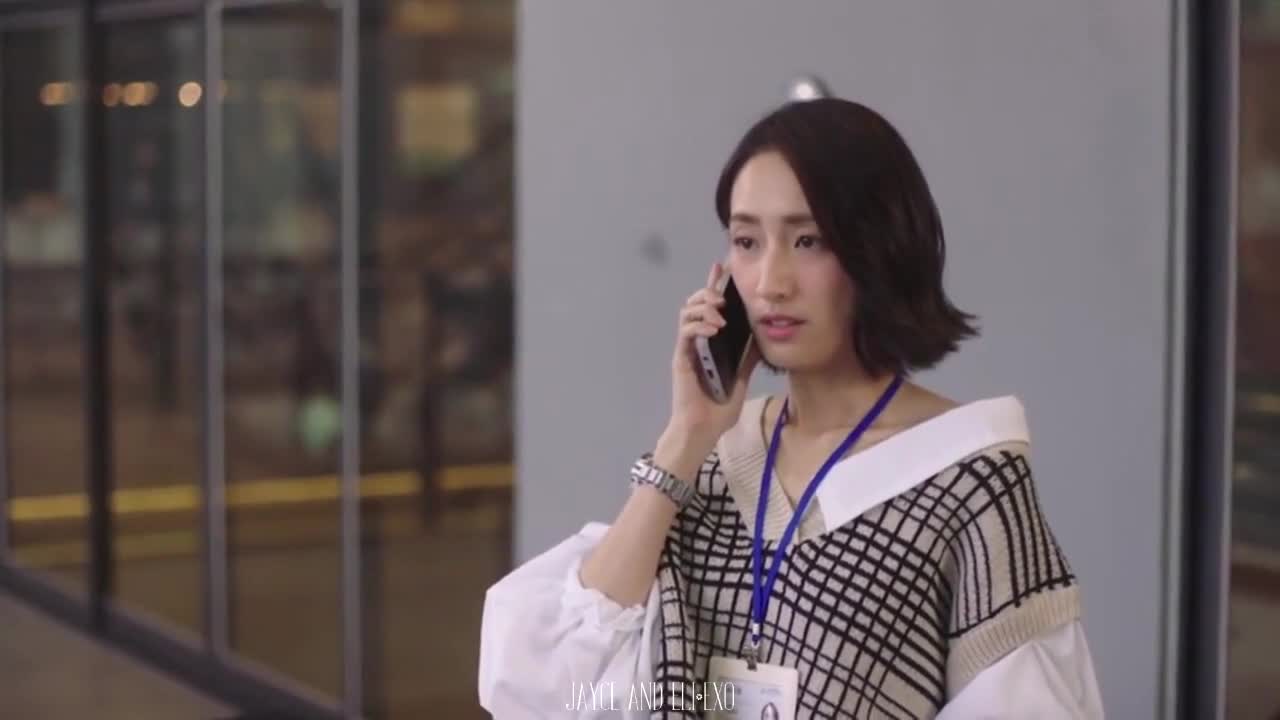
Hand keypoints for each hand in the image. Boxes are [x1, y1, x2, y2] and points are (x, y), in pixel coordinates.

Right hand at [666, 262, 761, 452]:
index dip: (714, 285)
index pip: (710, 307)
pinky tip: (714, 328)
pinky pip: (685, 333)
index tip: (723, 266)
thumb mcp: (741, 377)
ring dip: (703, 306)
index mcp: (709, 342)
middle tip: (723, 291)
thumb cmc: (718, 407)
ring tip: (720, 311)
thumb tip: (764, 335)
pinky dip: (699, 325)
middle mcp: (695, 341)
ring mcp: (686, 348)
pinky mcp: (681, 359)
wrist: (702, 430)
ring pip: (686, 313)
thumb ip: (748, 356)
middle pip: (694, 303)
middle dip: (707, 290)